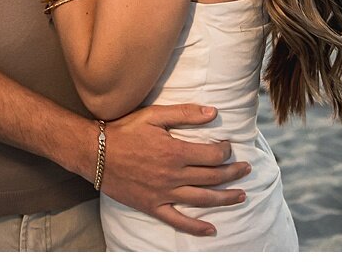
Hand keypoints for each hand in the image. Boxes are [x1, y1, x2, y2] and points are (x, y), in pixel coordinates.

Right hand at [99, 103, 248, 237]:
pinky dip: (196, 227)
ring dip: (225, 198)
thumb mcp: (154, 115)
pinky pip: (178, 220)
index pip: (212, 154)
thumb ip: (185, 113)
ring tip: (241, 196)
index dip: (225, 150)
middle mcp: (174, 175)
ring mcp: (164, 193)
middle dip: (233, 173)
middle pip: (212, 176)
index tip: (229, 147)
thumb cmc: (124, 130)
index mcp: (176, 151)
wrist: (95, 153)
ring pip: (202, 199)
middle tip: (246, 170)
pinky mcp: (153, 206)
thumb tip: (213, 112)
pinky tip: (211, 230)